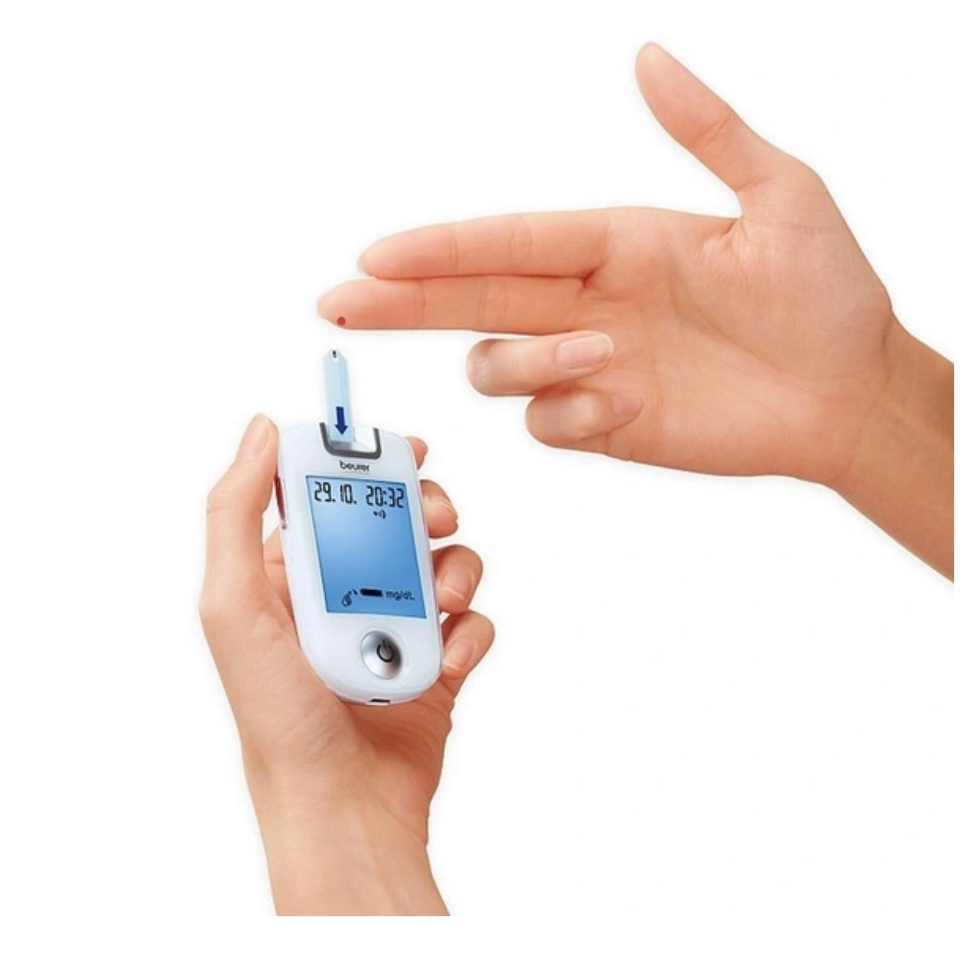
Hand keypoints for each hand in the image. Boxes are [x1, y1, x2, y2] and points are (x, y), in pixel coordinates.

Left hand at [200, 416, 493, 914]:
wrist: (340, 805)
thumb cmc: (277, 715)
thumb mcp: (232, 605)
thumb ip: (235, 512)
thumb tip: (261, 430)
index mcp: (292, 573)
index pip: (331, 492)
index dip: (366, 460)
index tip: (401, 446)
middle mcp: (346, 593)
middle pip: (401, 518)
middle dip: (426, 507)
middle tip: (436, 517)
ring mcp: (396, 627)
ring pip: (445, 562)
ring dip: (456, 570)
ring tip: (443, 602)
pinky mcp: (437, 663)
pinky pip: (471, 621)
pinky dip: (471, 632)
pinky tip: (451, 657)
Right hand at [320, 44, 952, 575]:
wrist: (850, 391)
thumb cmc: (828, 293)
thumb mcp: (784, 193)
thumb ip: (710, 127)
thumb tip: (649, 57)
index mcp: (617, 243)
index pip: (509, 241)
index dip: (442, 248)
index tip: (377, 255)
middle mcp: (591, 303)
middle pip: (472, 300)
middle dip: (403, 302)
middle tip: (339, 304)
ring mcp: (594, 366)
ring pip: (499, 366)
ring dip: (526, 364)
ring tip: (600, 356)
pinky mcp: (607, 423)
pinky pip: (550, 424)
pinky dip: (572, 416)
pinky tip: (628, 407)